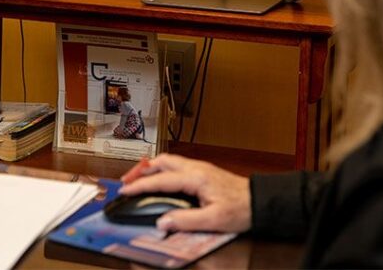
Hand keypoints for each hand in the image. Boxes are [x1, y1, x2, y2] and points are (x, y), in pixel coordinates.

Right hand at [118, 154, 251, 233]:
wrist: (258, 201)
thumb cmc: (241, 208)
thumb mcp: (213, 219)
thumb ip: (186, 221)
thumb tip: (163, 222)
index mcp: (195, 177)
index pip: (160, 179)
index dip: (139, 185)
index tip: (124, 191)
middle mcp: (195, 168)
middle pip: (161, 161)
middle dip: (140, 170)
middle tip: (126, 181)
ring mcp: (199, 168)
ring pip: (168, 161)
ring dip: (150, 168)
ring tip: (138, 179)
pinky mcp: (203, 171)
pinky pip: (176, 165)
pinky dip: (162, 170)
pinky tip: (160, 179)